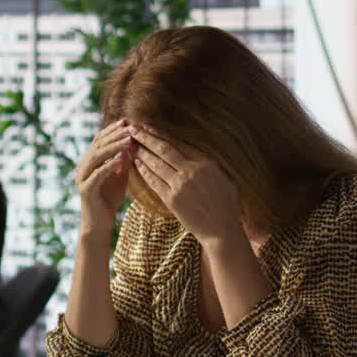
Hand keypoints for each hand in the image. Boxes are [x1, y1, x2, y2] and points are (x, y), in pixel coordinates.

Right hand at [75, 120, 132, 233]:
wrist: (100, 223)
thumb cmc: (109, 199)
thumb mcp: (119, 176)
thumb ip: (122, 161)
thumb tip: (130, 143)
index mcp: (90, 161)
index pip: (99, 140)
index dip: (112, 130)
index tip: (127, 122)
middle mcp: (83, 166)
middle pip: (98, 145)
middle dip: (115, 135)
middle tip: (130, 128)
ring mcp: (83, 177)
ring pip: (97, 156)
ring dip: (114, 147)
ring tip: (129, 140)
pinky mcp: (86, 190)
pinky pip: (97, 174)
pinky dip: (109, 165)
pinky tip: (121, 160)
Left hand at [128, 125, 241, 245]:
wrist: (222, 231)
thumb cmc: (226, 205)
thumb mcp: (225, 177)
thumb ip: (209, 164)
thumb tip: (197, 152)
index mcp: (206, 162)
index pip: (178, 143)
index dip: (161, 133)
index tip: (149, 126)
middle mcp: (192, 170)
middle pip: (163, 149)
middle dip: (146, 137)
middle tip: (132, 127)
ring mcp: (180, 185)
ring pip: (156, 163)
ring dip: (141, 151)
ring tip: (130, 143)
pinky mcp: (171, 199)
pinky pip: (153, 181)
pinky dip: (144, 171)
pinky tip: (136, 162)